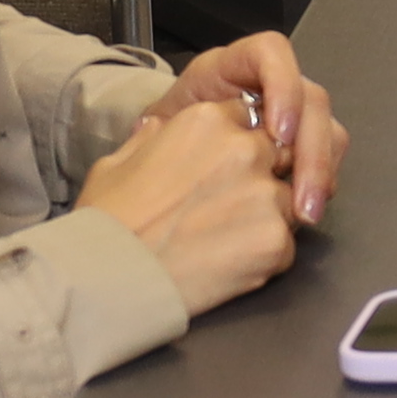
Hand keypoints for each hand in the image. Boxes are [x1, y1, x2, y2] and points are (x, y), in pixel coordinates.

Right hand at [77, 98, 298, 315]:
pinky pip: (287, 244)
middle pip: (280, 155)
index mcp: (209, 120)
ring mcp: (265, 194)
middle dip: (262, 178)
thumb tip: (158, 128)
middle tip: (226, 209)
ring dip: (267, 218)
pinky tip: (228, 264)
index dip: (238, 147)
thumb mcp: (117, 161)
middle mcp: (245, 149)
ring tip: (223, 241)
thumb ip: (151, 138)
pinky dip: (265, 256)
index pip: (251, 119)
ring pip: (288, 201)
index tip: (220, 172)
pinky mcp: (276, 239)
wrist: (111, 277)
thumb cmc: (107, 221)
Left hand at [153, 32, 345, 223]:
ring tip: (306, 212)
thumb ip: (157, 127)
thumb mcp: (151, 129)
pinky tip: (303, 212)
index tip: (278, 135)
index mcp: (228, 68)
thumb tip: (154, 131)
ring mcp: (290, 113)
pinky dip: (320, 183)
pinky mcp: (300, 145)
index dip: (282, 86)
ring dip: (322, 170)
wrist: (164, 166)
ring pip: (327, 128)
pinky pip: (326, 157)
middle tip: (300, 195)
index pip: (269, 53)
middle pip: (310, 97)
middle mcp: (268, 85)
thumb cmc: (157, 144)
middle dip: (311, 148)